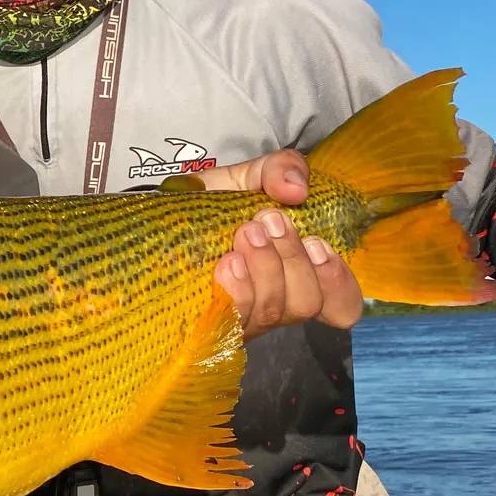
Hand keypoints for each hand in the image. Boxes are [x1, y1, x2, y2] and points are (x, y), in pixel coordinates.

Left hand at [195, 151, 363, 339]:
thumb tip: (296, 188)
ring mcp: (240, 319)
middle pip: (305, 303)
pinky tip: (227, 264)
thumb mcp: (248, 177)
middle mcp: (272, 303)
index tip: (316, 245)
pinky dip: (238, 290)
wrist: (156, 219)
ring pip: (273, 312)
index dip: (338, 284)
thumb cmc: (210, 205)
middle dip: (291, 258)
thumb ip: (279, 169)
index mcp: (293, 274)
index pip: (340, 306)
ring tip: (245, 232)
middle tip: (267, 221)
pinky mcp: (208, 325)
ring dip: (266, 268)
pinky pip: (234, 323)